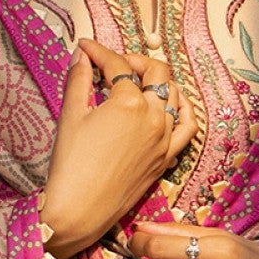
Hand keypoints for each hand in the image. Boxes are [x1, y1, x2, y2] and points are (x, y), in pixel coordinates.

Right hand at [39, 39, 197, 258]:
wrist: (80, 210)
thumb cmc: (71, 165)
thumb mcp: (71, 115)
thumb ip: (79, 79)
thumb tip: (82, 56)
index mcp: (130, 103)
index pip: (117, 65)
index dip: (98, 52)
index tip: (85, 48)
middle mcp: (155, 117)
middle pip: (156, 72)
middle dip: (134, 61)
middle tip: (113, 64)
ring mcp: (165, 138)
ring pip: (175, 95)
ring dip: (158, 81)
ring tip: (138, 82)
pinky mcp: (167, 158)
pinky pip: (188, 127)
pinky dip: (183, 110)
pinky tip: (170, 104)